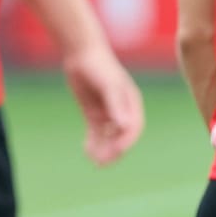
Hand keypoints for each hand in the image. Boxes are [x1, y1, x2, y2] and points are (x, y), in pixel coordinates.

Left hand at [63, 46, 142, 165]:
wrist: (82, 53)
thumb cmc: (99, 67)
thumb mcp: (109, 86)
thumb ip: (116, 106)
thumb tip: (125, 127)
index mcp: (131, 103)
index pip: (133, 128)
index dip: (126, 141)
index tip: (116, 151)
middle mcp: (122, 110)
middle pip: (121, 135)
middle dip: (113, 149)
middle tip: (102, 162)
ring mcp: (107, 112)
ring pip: (108, 136)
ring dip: (103, 148)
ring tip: (94, 159)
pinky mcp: (93, 113)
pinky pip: (95, 132)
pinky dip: (93, 142)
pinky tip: (86, 150)